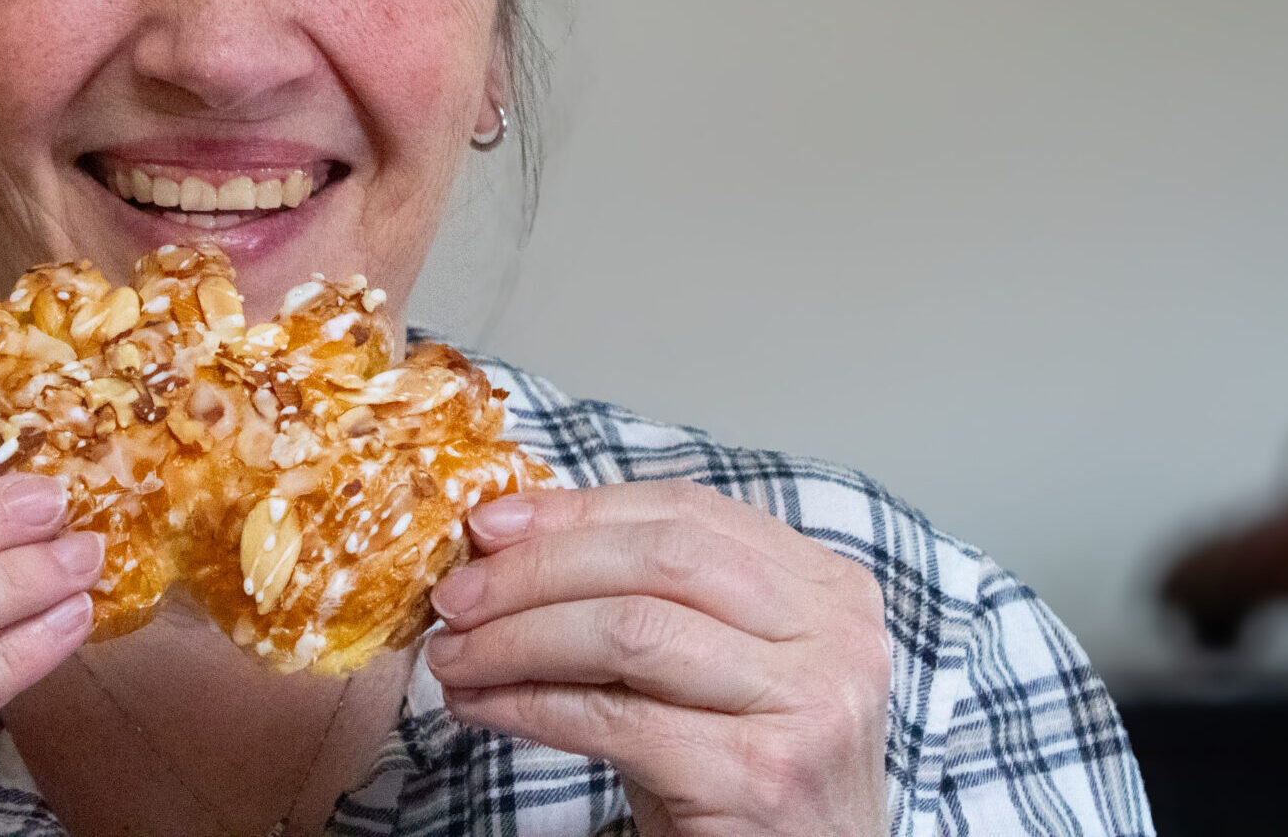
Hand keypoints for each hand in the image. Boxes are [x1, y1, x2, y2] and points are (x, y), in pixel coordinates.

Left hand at [425, 480, 890, 836]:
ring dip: (516, 639)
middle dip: (535, 570)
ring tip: (453, 656)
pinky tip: (481, 706)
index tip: (488, 526)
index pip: (685, 511)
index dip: (575, 511)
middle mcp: (833, 637)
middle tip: (454, 596)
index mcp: (826, 587)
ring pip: (630, 631)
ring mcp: (806, 705)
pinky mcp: (759, 776)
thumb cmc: (743, 772)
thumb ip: (640, 598)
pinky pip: (613, 718)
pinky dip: (527, 704)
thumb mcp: (707, 667)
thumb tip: (505, 542)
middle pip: (657, 559)